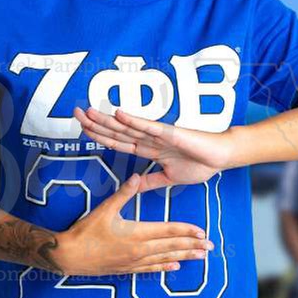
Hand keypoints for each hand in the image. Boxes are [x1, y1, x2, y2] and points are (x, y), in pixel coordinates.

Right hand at [51, 172, 213, 276]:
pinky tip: (174, 266)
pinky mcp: (127, 269)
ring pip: (165, 259)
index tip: (202, 231)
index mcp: (136, 233)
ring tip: (200, 257)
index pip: (168, 231)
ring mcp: (134, 262)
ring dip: (184, 257)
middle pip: (172, 247)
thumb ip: (123, 194)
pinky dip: (164, 267)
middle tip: (210, 247)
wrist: (69, 256)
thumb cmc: (85, 232)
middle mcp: (139, 250)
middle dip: (192, 246)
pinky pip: (150, 269)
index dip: (186, 231)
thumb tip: (137, 177)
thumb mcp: (104, 210)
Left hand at [73, 105, 233, 185]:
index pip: (119, 142)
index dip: (100, 136)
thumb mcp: (169, 179)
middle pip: (117, 131)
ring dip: (107, 120)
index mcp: (149, 150)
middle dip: (95, 123)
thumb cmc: (201, 165)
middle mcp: (149, 139)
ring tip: (89, 111)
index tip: (83, 129)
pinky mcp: (171, 133)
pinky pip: (149, 126)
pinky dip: (134, 120)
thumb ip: (151, 181)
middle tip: (75, 114)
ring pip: (128, 126)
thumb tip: (134, 186)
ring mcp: (158, 135)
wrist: (221, 158)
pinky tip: (118, 114)